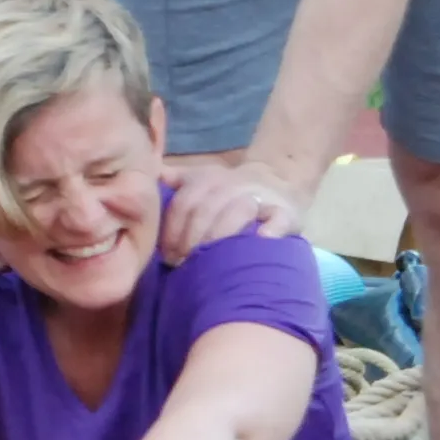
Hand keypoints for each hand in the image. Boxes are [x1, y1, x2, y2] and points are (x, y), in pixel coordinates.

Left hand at [159, 157, 304, 263]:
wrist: (278, 181)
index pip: (184, 202)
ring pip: (237, 212)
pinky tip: (259, 241)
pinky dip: (270, 230)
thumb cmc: (229, 191)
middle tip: (182, 264)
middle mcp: (233, 184)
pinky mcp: (286, 212)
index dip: (173, 230)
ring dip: (219, 236)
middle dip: (190, 239)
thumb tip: (153, 175)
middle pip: (206, 209)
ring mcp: (261, 197)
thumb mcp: (201, 180)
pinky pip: (279, 219)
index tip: (166, 255)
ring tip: (209, 262)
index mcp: (209, 179)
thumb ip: (176, 180)